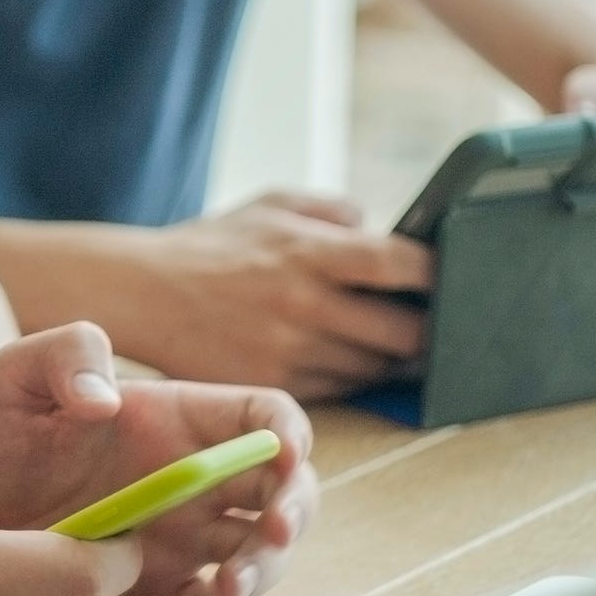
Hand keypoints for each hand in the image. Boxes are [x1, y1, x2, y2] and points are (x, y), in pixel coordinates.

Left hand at [0, 325, 316, 595]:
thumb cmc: (2, 428)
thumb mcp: (16, 375)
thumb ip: (65, 355)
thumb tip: (105, 401)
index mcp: (183, 419)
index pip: (264, 417)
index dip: (287, 433)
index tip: (285, 455)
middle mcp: (199, 480)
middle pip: (284, 492)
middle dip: (293, 512)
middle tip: (271, 532)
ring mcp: (187, 536)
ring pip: (259, 554)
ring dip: (260, 571)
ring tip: (225, 585)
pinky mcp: (163, 586)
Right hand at [97, 193, 430, 398]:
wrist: (142, 293)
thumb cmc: (212, 247)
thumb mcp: (269, 206)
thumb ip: (333, 211)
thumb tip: (388, 232)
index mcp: (307, 251)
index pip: (399, 264)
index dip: (438, 273)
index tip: (453, 276)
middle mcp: (304, 302)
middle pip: (405, 333)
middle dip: (429, 331)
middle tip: (436, 325)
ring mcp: (290, 349)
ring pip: (376, 368)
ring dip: (391, 358)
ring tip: (391, 342)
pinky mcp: (274, 383)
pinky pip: (340, 388)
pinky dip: (352, 376)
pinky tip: (346, 357)